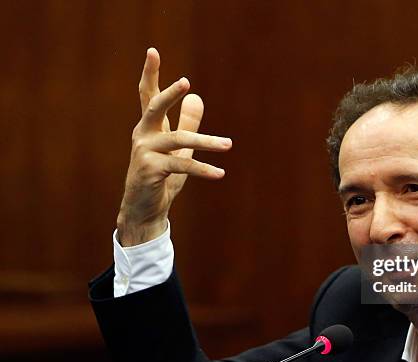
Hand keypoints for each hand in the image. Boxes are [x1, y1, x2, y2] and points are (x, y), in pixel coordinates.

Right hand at [117, 48, 231, 245]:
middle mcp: (143, 135)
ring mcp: (145, 152)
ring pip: (178, 140)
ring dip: (206, 142)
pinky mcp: (150, 170)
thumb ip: (188, 123)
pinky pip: (182, 165)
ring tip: (228, 144)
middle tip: (185, 82)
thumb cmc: (161, 177)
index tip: (152, 51)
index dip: (151, 74)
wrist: (144, 209)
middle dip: (169, 94)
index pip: (149, 96)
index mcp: (149, 128)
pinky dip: (203, 169)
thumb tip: (197, 97)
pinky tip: (220, 173)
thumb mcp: (179, 149)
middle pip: (155, 108)